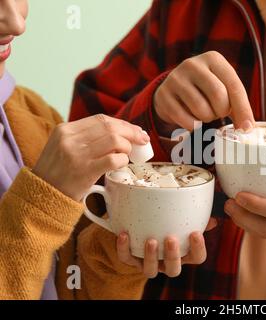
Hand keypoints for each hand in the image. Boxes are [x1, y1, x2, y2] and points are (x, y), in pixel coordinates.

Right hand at [33, 114, 148, 201]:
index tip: (135, 130)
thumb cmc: (59, 172)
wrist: (42, 195)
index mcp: (65, 129)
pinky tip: (121, 165)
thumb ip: (86, 137)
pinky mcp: (85, 171)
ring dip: (127, 148)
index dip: (123, 124)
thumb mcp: (64, 146)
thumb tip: (122, 132)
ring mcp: (77, 154)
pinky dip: (123, 161)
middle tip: (143, 140)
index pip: (101, 119)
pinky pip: (113, 160)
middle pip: (110, 127)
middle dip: (132, 133)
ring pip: (114, 141)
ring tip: (127, 156)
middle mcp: (70, 139)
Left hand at [116, 218, 217, 277]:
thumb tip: (212, 218)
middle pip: (174, 269)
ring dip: (150, 256)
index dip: (198, 248)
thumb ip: (198, 219)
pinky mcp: (131, 260)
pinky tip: (124, 234)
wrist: (144, 231)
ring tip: (151, 240)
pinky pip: (126, 258)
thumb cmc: (170, 227)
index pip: (197, 258)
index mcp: (184, 254)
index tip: (195, 233)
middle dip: (172, 255)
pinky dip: (123, 248)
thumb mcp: (185, 224)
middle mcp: (168, 262)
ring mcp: (150, 263)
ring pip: (150, 270)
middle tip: (171, 239)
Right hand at [154, 51, 254, 130]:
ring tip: (204, 112)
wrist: (173, 90)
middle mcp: (193, 64)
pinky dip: (193, 126)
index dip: (243, 109)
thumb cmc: (205, 90)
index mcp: (213, 59)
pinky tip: (191, 118)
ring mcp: (176, 79)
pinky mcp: (164, 96)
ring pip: (202, 109)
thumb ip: (238, 104)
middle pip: (219, 96)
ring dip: (207, 118)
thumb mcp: (223, 88)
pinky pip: (187, 120)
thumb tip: (248, 127)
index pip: (234, 86)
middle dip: (222, 111)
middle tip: (218, 112)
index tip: (247, 128)